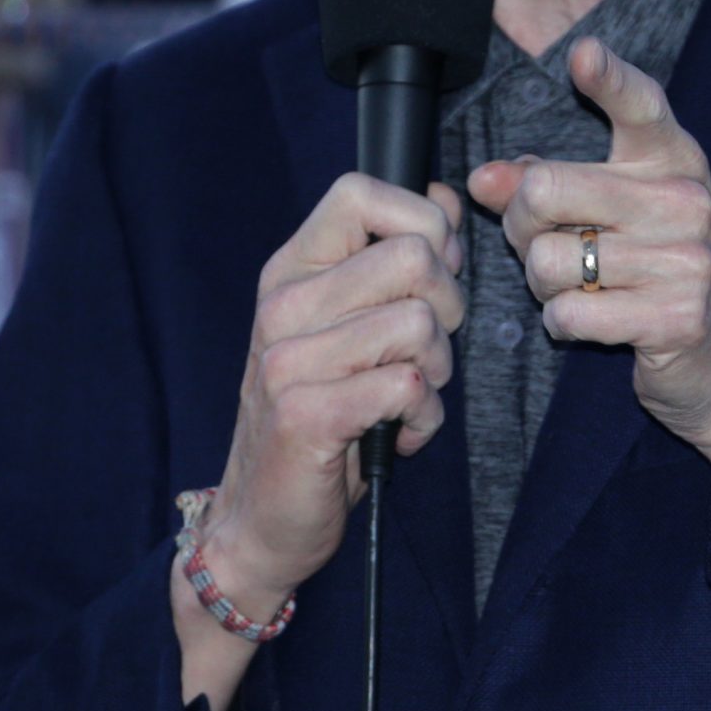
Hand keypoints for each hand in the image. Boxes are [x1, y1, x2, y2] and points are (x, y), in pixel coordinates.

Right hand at [199, 175, 463, 615]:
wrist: (263, 519)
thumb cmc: (321, 415)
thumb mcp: (352, 323)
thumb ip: (393, 259)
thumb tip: (446, 199)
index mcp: (291, 270)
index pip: (360, 191)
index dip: (419, 223)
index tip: (428, 275)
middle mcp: (282, 305)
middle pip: (414, 256)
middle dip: (447, 307)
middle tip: (422, 352)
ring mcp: (288, 359)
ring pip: (421, 324)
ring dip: (436, 371)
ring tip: (402, 397)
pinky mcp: (306, 415)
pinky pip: (408, 385)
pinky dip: (423, 417)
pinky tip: (394, 434)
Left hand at [467, 38, 710, 495]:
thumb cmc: (662, 275)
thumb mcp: (618, 216)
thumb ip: (549, 186)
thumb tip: (482, 178)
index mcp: (672, 161)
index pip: (640, 106)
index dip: (608, 79)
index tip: (582, 54)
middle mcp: (684, 201)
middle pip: (544, 192)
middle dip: (521, 228)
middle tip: (547, 247)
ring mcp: (687, 260)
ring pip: (547, 261)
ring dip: (544, 286)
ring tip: (582, 290)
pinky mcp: (677, 318)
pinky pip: (568, 312)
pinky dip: (564, 323)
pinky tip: (594, 322)